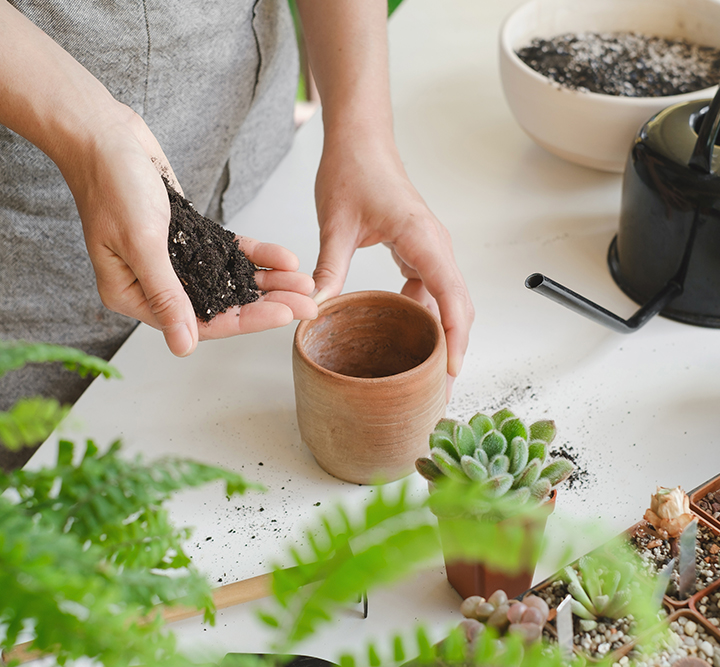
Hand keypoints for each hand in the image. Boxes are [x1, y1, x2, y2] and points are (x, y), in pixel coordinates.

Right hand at [63, 106, 315, 355]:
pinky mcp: (190, 237)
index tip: (284, 315)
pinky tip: (286, 259)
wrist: (104, 134)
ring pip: (230, 280)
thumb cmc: (111, 184)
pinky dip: (257, 256)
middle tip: (309, 305)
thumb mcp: (141, 243)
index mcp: (133, 295)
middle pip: (222, 304)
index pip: (200, 321)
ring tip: (306, 283)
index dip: (246, 321)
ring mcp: (175, 261)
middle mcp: (156, 283)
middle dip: (268, 304)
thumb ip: (166, 295)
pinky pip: (229, 253)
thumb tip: (183, 347)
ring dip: (269, 282)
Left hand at [311, 136, 473, 395]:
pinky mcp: (419, 250)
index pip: (451, 297)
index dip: (454, 338)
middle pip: (458, 307)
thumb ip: (330, 267)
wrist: (361, 141)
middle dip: (452, 349)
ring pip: (448, 301)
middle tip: (437, 391)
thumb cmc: (354, 170)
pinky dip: (425, 315)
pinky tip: (405, 333)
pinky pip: (431, 290)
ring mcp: (430, 249)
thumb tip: (317, 307)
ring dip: (441, 335)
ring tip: (425, 372)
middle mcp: (436, 247)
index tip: (448, 373)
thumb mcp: (336, 223)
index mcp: (423, 239)